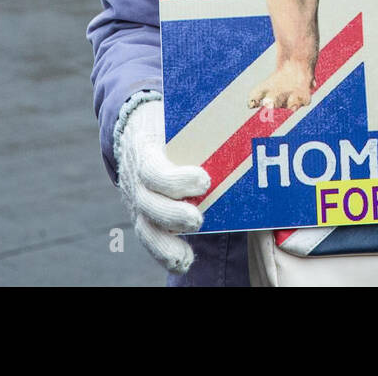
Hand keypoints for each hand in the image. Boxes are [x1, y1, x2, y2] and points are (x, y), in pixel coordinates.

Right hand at [114, 95, 210, 272]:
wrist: (133, 131)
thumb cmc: (167, 125)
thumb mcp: (175, 116)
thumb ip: (199, 122)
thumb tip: (245, 116)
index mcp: (145, 150)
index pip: (152, 169)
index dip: (174, 180)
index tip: (203, 180)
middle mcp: (136, 179)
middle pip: (148, 203)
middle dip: (173, 214)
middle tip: (198, 218)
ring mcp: (137, 201)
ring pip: (146, 227)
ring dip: (166, 243)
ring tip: (186, 256)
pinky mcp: (144, 216)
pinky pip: (150, 239)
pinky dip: (165, 254)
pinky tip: (183, 261)